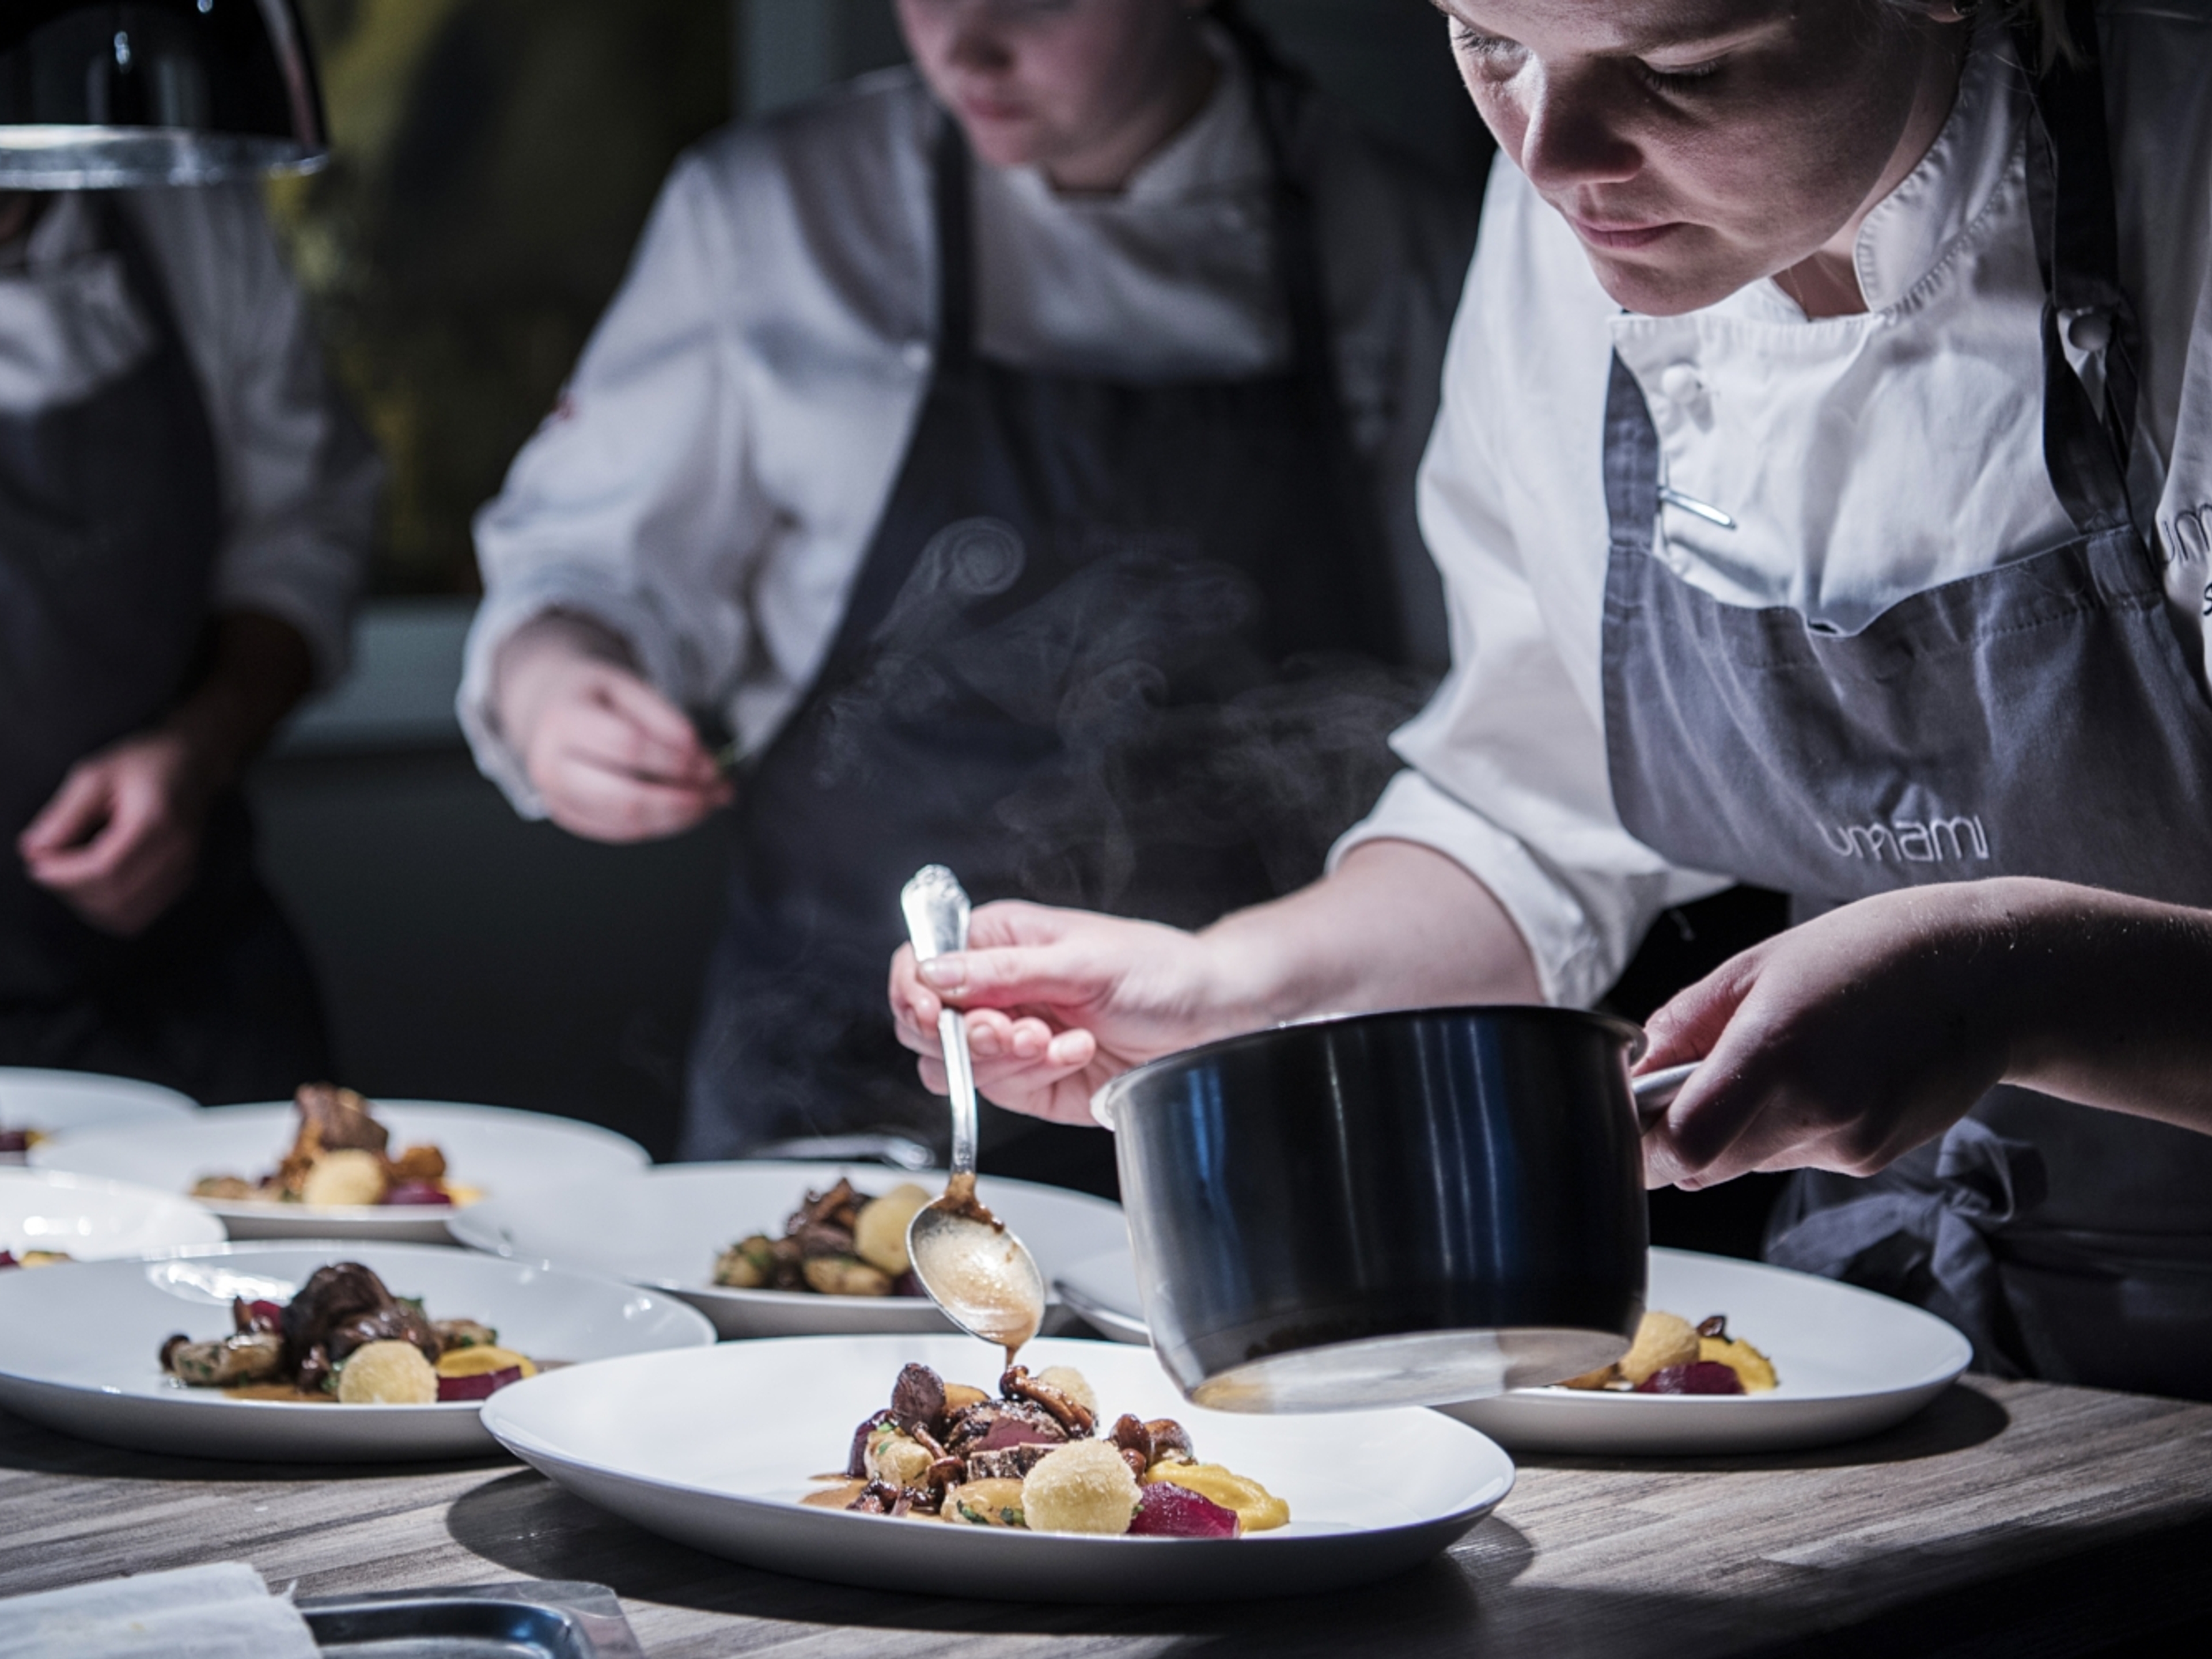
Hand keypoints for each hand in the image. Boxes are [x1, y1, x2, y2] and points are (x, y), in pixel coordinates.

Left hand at [18, 730, 209, 934]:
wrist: (193, 766)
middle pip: (115, 898)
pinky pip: (136, 915)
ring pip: (125, 916)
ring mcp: (184, 872)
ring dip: (87, 903)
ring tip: (71, 874)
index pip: (106, 869)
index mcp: (158, 822)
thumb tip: (33, 850)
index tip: (37, 863)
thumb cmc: (146, 764)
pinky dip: (107, 907)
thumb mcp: (96, 775)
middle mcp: (178, 854)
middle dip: (70, 890)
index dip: (64, 875)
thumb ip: (64, 814)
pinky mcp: (181, 884)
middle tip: (48, 866)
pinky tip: (94, 881)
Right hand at [497, 616, 729, 841]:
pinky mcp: (569, 817)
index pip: (628, 747)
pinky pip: (620, 832)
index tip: (711, 762)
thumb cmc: (591, 696)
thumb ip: (663, 718)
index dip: (676, 759)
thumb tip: (698, 756)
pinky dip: (659, 825)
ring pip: (627, 823)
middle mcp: (550, 765)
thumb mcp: (626, 686)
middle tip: (717, 791)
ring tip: (710, 800)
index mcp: (563, 720)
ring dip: (678, 817)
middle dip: (681, 801)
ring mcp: (556, 798)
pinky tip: (685, 809)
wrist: (548, 708)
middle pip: (625, 798)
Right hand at [889, 901, 1245, 1124]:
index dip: (913, 991)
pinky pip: (1001, 1091)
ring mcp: (1009, 1038)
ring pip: (956, 1067)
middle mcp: (994, 989)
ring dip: (1005, 1060)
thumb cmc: (1157, 969)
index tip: (934, 1015)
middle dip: (967, 1037)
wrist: (1209, 1017)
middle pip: (926, 1025)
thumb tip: (934, 974)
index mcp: (996, 940)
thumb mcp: (1081, 961)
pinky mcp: (1029, 1080)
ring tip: (1057, 1041)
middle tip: (1014, 1032)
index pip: (920, 963)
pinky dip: (1036, 1075)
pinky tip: (1078, 1052)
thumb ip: (1004, 973)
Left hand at [1637, 884, 2024, 1190]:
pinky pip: (1795, 1155)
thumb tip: (1631, 1074)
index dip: (1643, 1145)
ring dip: (1738, 1127)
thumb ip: (1683, 1026)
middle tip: (1699, 1075)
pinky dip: (1787, 1127)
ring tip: (1784, 1060)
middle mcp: (1815, 1110)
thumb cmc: (1874, 953)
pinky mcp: (1870, 1160)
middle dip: (1683, 1133)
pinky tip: (1826, 1075)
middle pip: (1704, 1166)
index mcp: (1776, 1052)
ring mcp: (1848, 1143)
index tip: (1632, 1119)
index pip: (1680, 1148)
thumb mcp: (1758, 966)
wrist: (1992, 977)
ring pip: (1747, 1163)